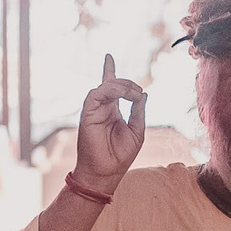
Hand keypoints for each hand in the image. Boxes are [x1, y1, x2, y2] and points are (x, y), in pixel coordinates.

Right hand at [73, 55, 147, 191]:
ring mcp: (94, 110)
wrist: (106, 172)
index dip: (109, 71)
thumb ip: (138, 112)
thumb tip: (143, 94)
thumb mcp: (137, 131)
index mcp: (113, 112)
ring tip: (133, 92)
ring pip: (104, 87)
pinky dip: (110, 90)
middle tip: (138, 90)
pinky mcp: (87, 113)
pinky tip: (122, 94)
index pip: (111, 87)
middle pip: (111, 84)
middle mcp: (102, 108)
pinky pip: (95, 94)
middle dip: (127, 83)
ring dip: (121, 86)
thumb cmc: (120, 155)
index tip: (108, 57)